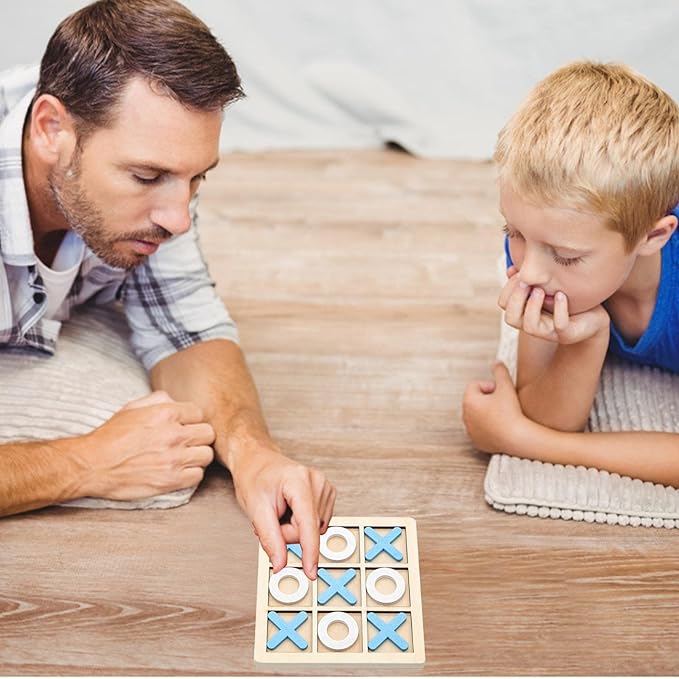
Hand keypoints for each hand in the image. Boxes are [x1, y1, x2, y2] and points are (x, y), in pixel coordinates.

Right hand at [77, 390, 214, 499]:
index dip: (191, 420)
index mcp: (166, 413)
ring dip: (197, 456)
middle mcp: (174, 434)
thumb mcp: (133, 407)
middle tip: (186, 442)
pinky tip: (178, 471)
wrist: (92, 464)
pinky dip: (191, 474)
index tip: (183, 426)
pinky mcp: (171, 480)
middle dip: (198, 437)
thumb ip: (159, 399)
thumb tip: (176, 401)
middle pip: (208, 434)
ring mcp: (174, 458)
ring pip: (207, 455)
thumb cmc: (111, 435)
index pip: (200, 413)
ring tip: (183, 457)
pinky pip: (198, 475)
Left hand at [229, 441, 335, 579]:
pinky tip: (291, 509)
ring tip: (281, 511)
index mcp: (299, 480)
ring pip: (314, 529)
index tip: (310, 572)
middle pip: (308, 530)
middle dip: (287, 533)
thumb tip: (281, 563)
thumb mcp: (255, 508)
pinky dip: (302, 523)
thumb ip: (270, 538)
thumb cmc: (254, 478)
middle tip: (271, 518)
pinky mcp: (327, 493)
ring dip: (294, 528)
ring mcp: (324, 486)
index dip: (309, 552)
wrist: (258, 461)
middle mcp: (317, 481)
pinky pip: (317, 524)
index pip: (308, 524)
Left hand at [463, 362, 527, 452]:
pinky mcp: (476, 442)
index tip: (500, 392)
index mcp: (469, 401)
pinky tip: (501, 427)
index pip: (475, 386)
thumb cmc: (511, 412)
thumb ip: (500, 371)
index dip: (490, 386)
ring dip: (487, 413)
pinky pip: (481, 430)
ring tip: (503, 415)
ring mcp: (470, 430)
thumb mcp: (506, 387)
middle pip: (475, 400)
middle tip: (503, 404)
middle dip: (488, 399)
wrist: (517, 438)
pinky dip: (488, 427)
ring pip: (478, 416)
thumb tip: (495, 362)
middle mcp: (465, 416)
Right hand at [498, 266, 608, 343]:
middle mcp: (532, 325)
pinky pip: (559, 325)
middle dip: (516, 298)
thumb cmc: (566, 300)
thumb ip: (528, 280)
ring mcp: (549, 332)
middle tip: (528, 281)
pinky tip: (560, 295)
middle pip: (511, 317)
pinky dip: (559, 309)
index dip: (509, 287)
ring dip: (533, 306)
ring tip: (541, 289)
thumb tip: (511, 269)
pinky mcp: (567, 334)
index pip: (503, 303)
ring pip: (530, 326)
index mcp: (524, 313)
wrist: (592, 317)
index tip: (522, 273)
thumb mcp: (545, 286)